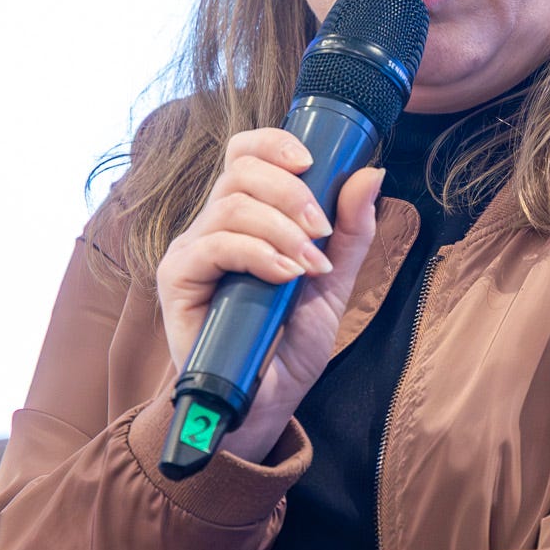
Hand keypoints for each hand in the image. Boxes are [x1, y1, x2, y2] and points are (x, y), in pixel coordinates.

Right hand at [156, 129, 384, 462]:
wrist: (265, 405)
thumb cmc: (289, 343)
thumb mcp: (334, 281)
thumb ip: (352, 230)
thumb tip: (372, 172)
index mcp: (244, 216)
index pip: (245, 154)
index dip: (274, 144)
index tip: (313, 162)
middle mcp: (211, 226)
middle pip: (240, 171)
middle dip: (292, 193)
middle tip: (322, 232)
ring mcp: (191, 252)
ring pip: (231, 206)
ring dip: (282, 229)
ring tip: (309, 266)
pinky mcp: (177, 282)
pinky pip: (213, 246)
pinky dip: (257, 254)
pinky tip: (284, 276)